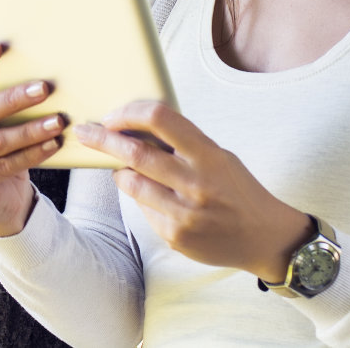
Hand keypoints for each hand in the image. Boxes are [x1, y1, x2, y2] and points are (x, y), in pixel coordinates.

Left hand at [74, 101, 312, 282]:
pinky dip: (142, 198)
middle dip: (103, 139)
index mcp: (209, 155)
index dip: (129, 112)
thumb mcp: (219, 157)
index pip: (161, 119)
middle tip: (83, 131)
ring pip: (131, 182)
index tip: (112, 115)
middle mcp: (196, 183)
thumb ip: (183, 144)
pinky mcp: (175, 236)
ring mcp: (184, 213)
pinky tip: (157, 198)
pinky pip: (143, 209)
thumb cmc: (237, 189)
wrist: (266, 237)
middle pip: (135, 152)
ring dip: (120, 170)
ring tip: (121, 166)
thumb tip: (135, 125)